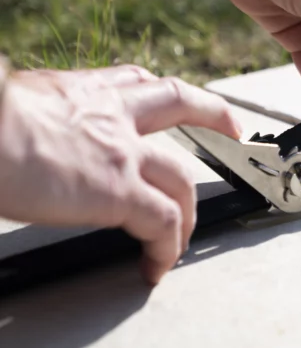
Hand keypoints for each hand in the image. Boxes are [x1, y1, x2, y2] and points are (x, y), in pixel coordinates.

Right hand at [0, 65, 242, 284]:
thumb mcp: (8, 103)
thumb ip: (29, 116)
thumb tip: (12, 135)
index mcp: (78, 90)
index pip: (129, 81)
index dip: (153, 89)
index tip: (165, 95)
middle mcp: (110, 112)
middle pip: (179, 102)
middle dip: (213, 112)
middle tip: (231, 127)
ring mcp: (122, 152)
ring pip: (181, 175)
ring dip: (188, 207)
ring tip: (184, 233)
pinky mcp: (120, 192)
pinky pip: (163, 223)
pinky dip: (167, 247)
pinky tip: (157, 267)